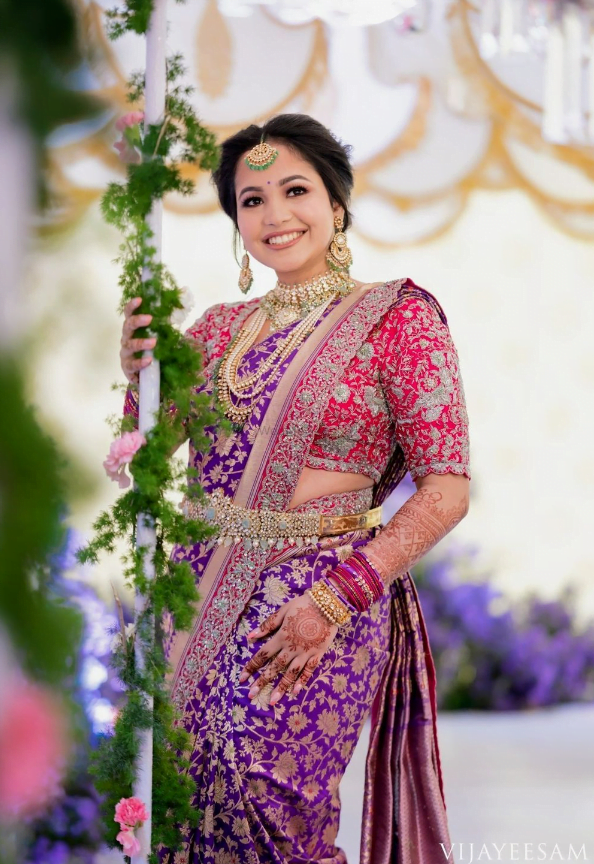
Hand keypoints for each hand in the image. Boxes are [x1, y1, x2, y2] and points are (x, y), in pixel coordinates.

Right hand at [120, 297, 155, 385]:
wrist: (145, 375)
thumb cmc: (151, 350)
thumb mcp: (159, 336)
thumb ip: (163, 325)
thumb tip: (177, 306)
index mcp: (133, 329)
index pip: (129, 314)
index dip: (132, 306)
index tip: (140, 299)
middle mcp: (126, 339)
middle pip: (127, 326)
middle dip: (137, 321)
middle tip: (150, 318)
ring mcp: (125, 353)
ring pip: (129, 345)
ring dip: (141, 342)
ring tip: (154, 342)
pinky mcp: (127, 368)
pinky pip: (132, 364)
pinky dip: (140, 362)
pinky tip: (149, 360)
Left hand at [239, 592, 337, 706]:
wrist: (328, 604)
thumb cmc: (304, 605)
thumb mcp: (284, 611)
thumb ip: (268, 624)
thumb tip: (250, 636)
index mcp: (282, 636)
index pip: (263, 654)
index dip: (251, 666)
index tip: (242, 678)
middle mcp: (292, 648)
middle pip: (275, 667)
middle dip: (262, 681)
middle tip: (251, 694)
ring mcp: (306, 653)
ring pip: (291, 673)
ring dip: (281, 687)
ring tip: (273, 701)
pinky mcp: (318, 654)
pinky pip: (309, 670)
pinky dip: (303, 681)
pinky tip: (296, 691)